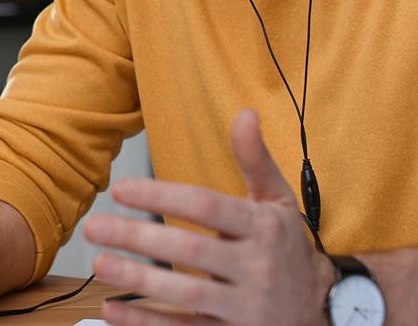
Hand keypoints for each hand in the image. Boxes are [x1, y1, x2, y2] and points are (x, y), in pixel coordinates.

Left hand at [83, 110, 336, 324]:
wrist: (324, 309)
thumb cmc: (287, 248)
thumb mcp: (279, 201)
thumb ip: (256, 160)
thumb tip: (245, 113)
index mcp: (264, 228)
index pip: (207, 206)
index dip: (161, 195)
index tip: (120, 189)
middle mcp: (257, 267)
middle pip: (190, 250)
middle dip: (138, 237)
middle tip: (94, 227)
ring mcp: (246, 307)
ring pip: (187, 294)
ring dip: (138, 280)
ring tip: (99, 263)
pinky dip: (146, 323)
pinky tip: (112, 309)